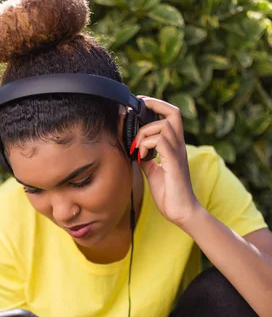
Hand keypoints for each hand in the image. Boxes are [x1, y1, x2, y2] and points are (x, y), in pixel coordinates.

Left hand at [133, 96, 200, 226]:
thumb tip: (135, 149)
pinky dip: (146, 145)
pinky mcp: (174, 164)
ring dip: (145, 133)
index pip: (170, 116)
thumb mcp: (153, 171)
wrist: (181, 212)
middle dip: (154, 104)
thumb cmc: (169, 193)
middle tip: (138, 110)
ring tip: (137, 148)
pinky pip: (161, 142)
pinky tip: (141, 157)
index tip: (139, 105)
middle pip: (173, 112)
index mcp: (174, 146)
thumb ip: (146, 158)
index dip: (156, 106)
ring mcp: (177, 154)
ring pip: (164, 125)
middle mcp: (178, 146)